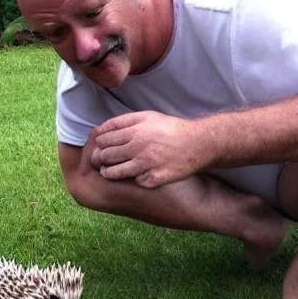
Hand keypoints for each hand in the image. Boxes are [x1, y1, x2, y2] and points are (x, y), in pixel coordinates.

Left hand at [90, 111, 208, 187]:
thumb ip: (124, 121)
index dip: (98, 142)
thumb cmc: (171, 129)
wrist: (198, 144)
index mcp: (136, 130)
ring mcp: (146, 165)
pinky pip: (134, 182)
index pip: (104, 138)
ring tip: (108, 170)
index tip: (100, 145)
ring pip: (114, 172)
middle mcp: (139, 147)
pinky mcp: (154, 179)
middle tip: (101, 159)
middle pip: (106, 155)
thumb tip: (101, 129)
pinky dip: (133, 179)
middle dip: (100, 157)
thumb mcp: (148, 117)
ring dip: (108, 172)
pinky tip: (135, 175)